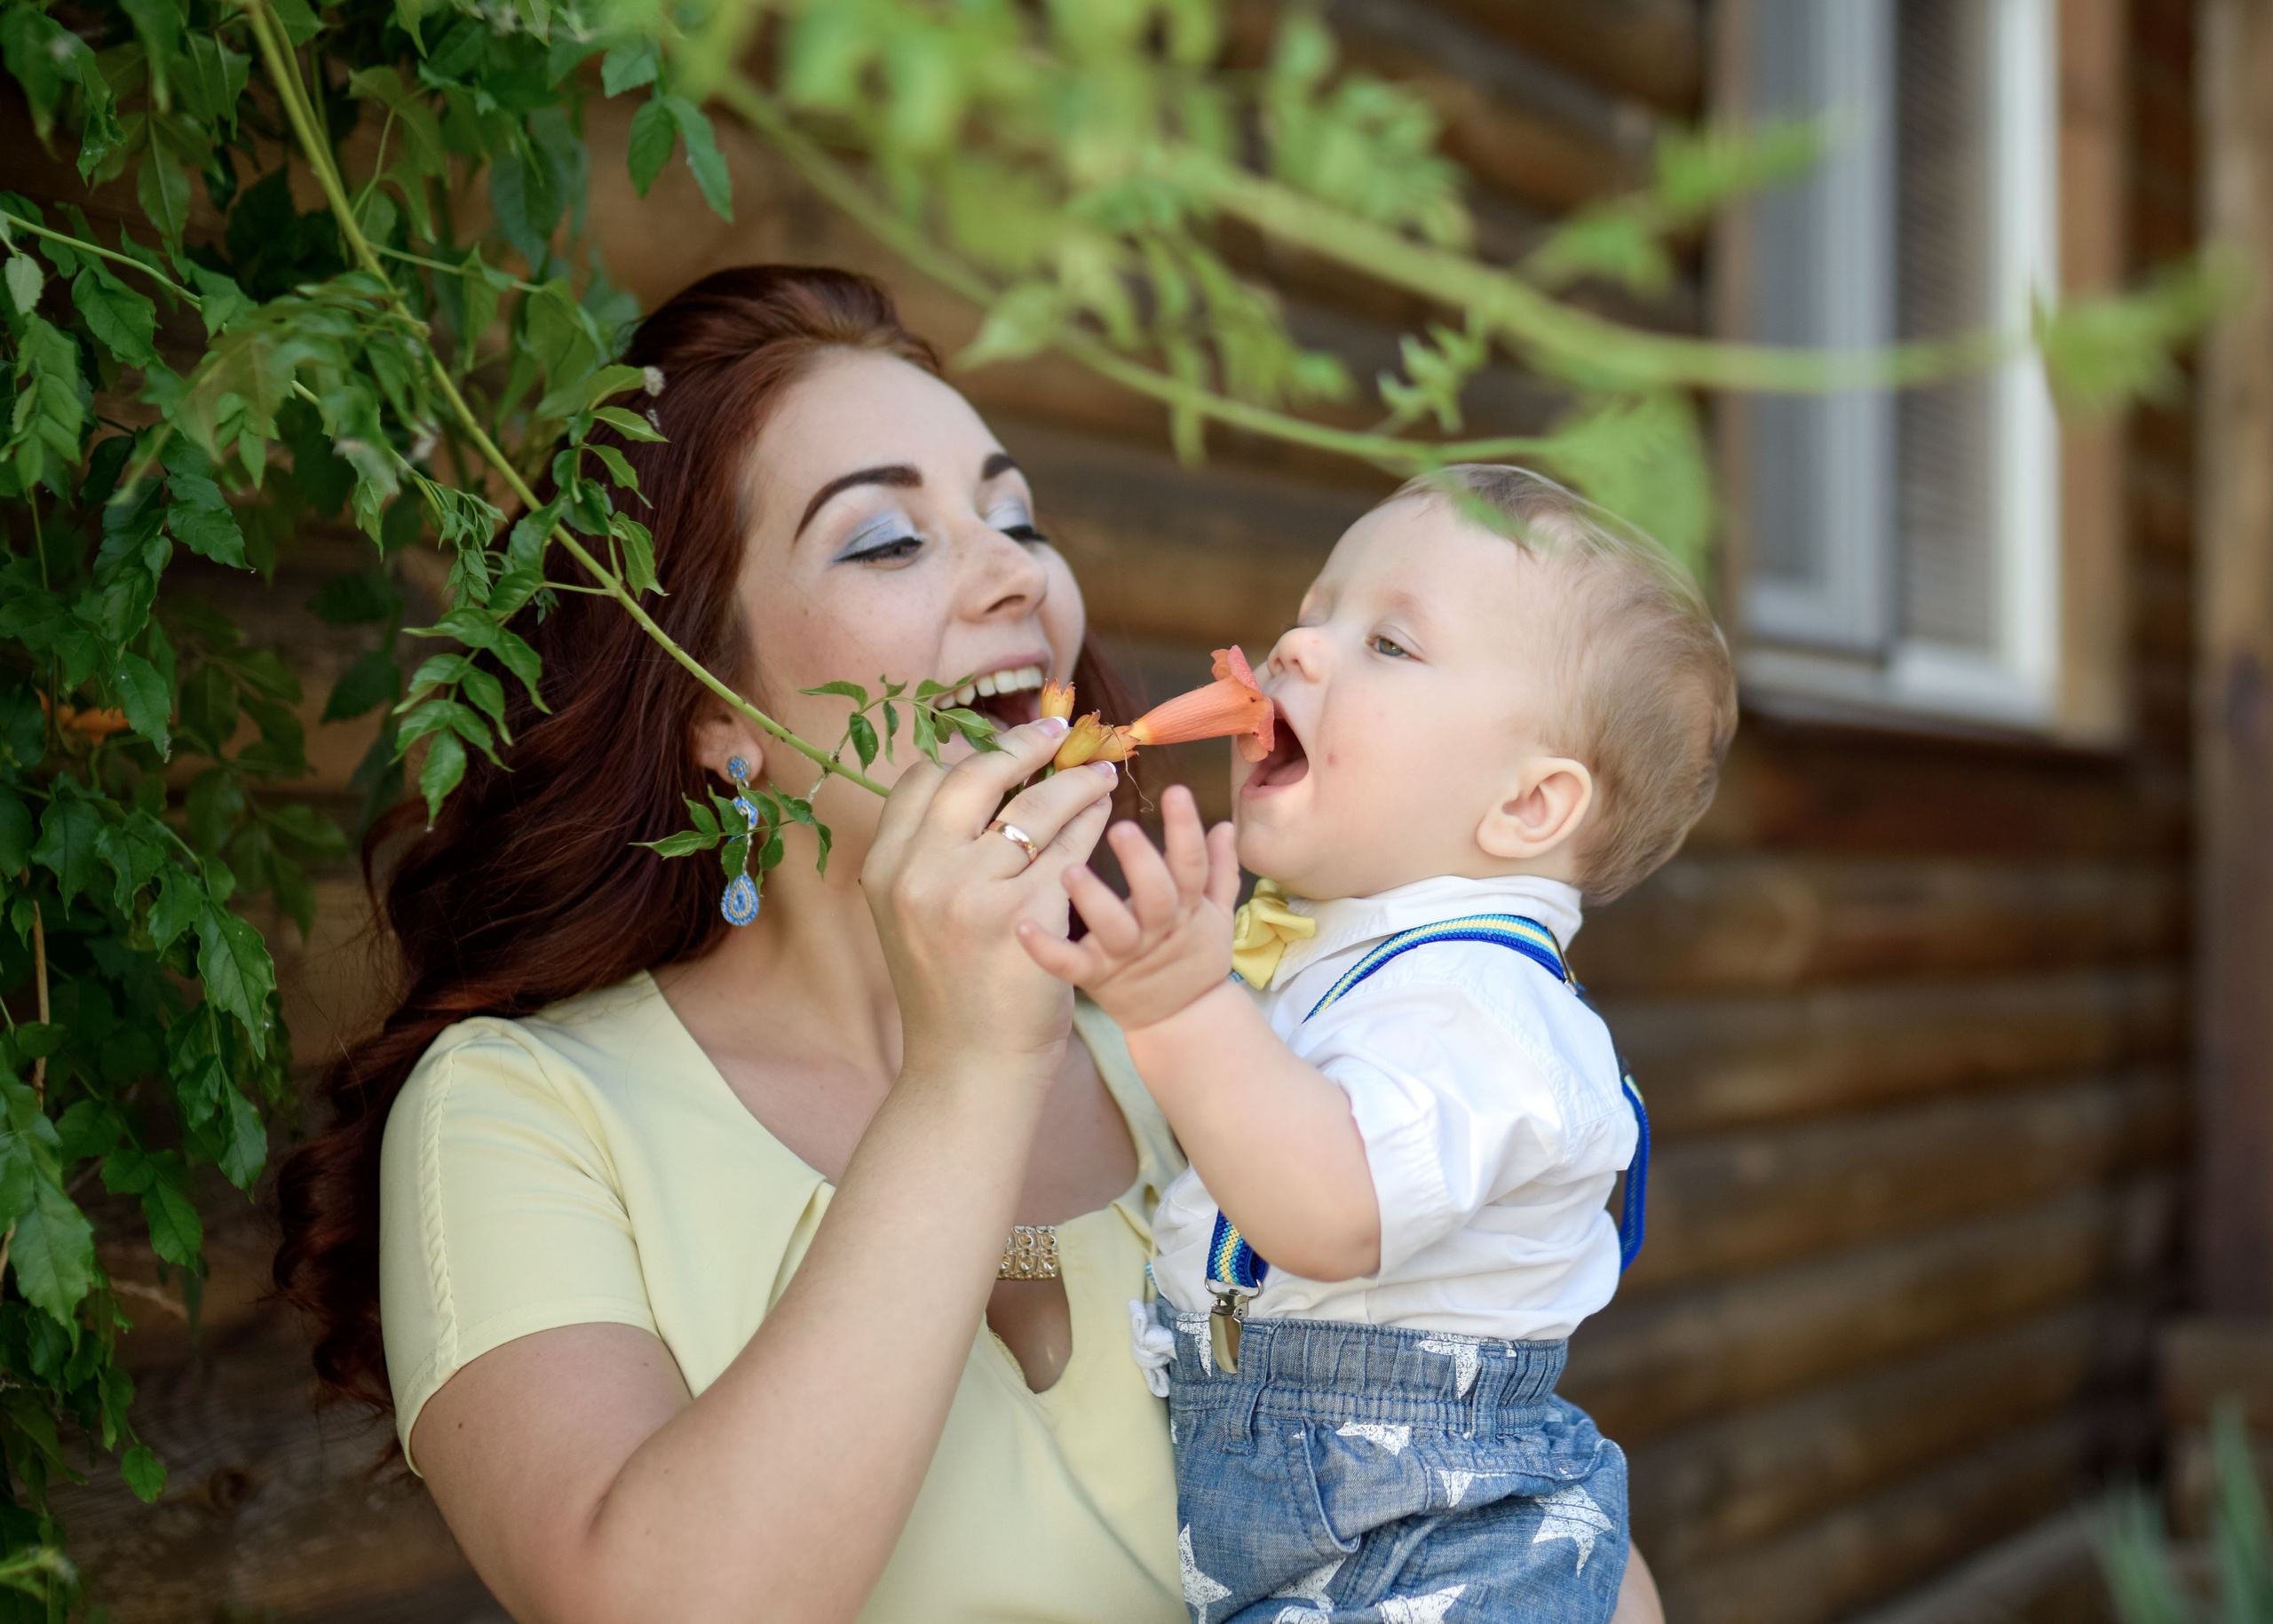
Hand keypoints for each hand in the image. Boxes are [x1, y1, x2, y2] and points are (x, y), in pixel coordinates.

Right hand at [863, 719, 1119, 1077]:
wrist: (969, 1067)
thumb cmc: (950, 990)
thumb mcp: (910, 916)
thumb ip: (929, 854)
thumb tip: (973, 774)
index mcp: (886, 868)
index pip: (922, 780)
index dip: (970, 755)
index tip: (1008, 747)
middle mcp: (920, 873)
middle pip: (977, 776)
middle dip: (1026, 745)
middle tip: (1062, 733)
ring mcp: (970, 894)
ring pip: (1035, 807)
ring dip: (1075, 782)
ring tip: (1100, 775)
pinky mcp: (1024, 915)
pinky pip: (1071, 848)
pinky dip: (1093, 823)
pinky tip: (1107, 816)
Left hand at [1017, 784, 1240, 1032]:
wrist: (1181, 1018)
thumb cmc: (1193, 955)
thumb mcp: (1216, 913)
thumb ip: (1218, 867)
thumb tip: (1224, 824)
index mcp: (1187, 907)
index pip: (1191, 863)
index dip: (1186, 829)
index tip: (1176, 791)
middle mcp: (1158, 928)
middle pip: (1156, 894)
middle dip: (1141, 862)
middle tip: (1120, 828)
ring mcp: (1126, 954)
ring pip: (1114, 928)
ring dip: (1094, 900)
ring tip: (1070, 870)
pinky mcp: (1097, 978)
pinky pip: (1070, 965)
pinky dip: (1047, 949)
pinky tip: (1024, 927)